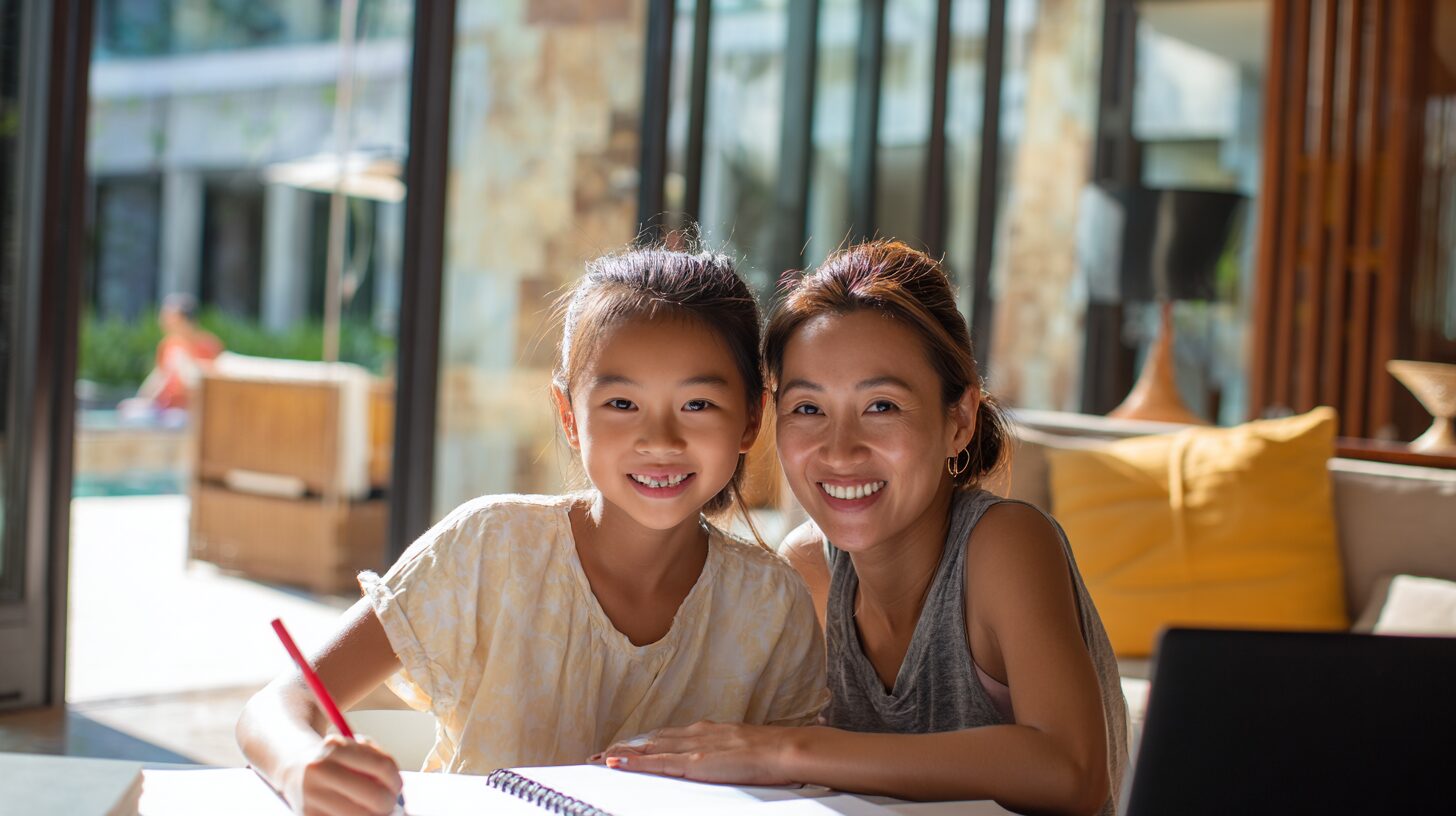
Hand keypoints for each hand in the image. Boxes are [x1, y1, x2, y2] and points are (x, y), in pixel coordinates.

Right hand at [279, 734, 403, 815]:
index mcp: (335, 747)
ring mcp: (311, 797)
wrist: (293, 769)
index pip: (382, 766)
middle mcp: (319, 771)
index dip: (396, 780)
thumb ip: (377, 761)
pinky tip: (353, 812)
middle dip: (389, 803)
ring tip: (372, 809)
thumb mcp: (353, 747)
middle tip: (388, 803)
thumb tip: (396, 790)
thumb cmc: (334, 760)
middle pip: (376, 797)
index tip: (397, 786)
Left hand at [599, 721, 795, 785]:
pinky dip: (634, 762)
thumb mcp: (743, 749)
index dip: (645, 742)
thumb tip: (722, 761)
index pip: (667, 736)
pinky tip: (616, 763)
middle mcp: (696, 734)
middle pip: (652, 739)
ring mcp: (694, 746)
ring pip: (648, 748)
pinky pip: (657, 762)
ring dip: (622, 753)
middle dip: (625, 747)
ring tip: (599, 759)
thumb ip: (726, 753)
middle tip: (601, 753)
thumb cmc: (772, 753)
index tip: (626, 747)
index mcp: (707, 731)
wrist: (785, 749)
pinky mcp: (695, 762)